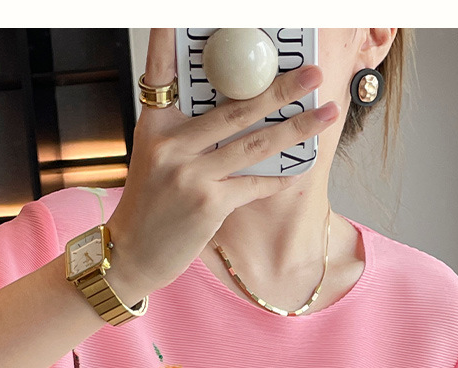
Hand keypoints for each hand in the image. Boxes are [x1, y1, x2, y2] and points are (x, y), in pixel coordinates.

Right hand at [107, 28, 340, 296]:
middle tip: (313, 73)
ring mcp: (189, 174)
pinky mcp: (207, 204)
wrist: (131, 254)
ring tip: (327, 113)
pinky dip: (279, 178)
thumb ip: (188, 132)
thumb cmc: (149, 206)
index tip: (185, 13)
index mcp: (155, 124)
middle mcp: (170, 143)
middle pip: (234, 107)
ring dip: (296, 128)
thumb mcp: (156, 158)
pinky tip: (301, 169)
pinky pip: (255, 185)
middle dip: (280, 88)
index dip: (173, 37)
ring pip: (254, 143)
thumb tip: (240, 110)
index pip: (163, 70)